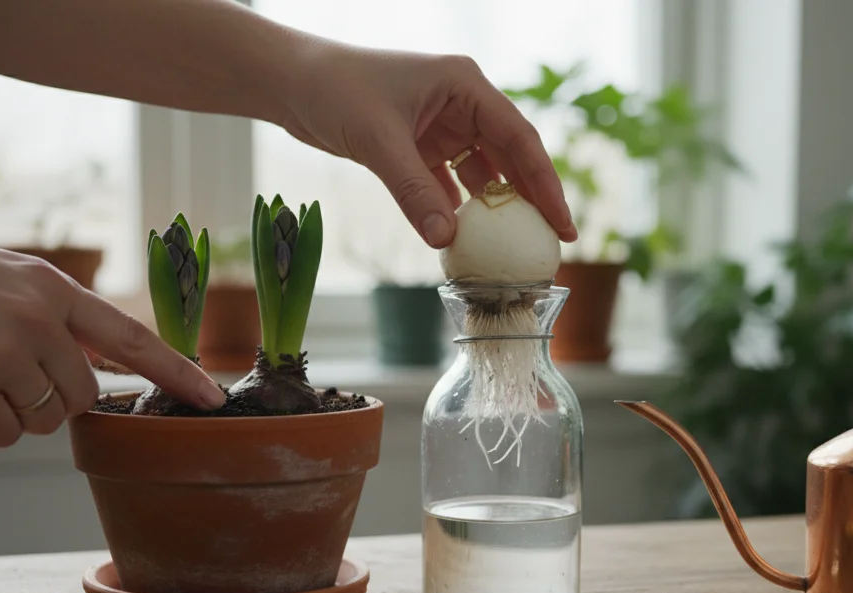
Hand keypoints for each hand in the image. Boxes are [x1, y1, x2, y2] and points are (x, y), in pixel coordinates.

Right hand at [0, 207, 225, 446]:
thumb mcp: (2, 280)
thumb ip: (51, 320)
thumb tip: (90, 377)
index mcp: (52, 288)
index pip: (132, 337)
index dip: (176, 373)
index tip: (213, 400)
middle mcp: (39, 317)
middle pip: (81, 397)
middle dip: (45, 400)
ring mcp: (4, 350)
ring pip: (41, 421)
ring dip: (5, 413)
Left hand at [278, 42, 577, 248]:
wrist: (290, 82)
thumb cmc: (335, 90)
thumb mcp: (379, 141)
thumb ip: (414, 191)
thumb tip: (446, 240)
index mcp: (465, 85)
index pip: (519, 138)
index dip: (545, 184)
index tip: (562, 223)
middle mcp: (461, 104)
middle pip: (509, 159)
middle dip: (527, 202)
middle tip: (547, 245)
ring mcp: (441, 126)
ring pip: (480, 175)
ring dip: (491, 211)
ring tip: (510, 250)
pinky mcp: (419, 147)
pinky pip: (449, 185)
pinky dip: (456, 212)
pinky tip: (462, 241)